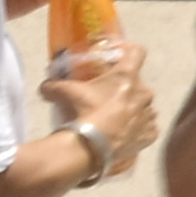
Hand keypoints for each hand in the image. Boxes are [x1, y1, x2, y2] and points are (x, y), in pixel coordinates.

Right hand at [45, 37, 159, 176]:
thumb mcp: (65, 92)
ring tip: (112, 118)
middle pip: (136, 84)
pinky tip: (120, 134)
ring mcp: (149, 115)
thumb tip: (45, 86)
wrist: (92, 146)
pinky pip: (145, 128)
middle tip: (105, 95)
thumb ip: (54, 84)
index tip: (118, 54)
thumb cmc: (83, 112)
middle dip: (122, 88)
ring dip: (130, 109)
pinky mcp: (151, 134)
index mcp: (127, 77)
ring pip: (142, 106)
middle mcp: (144, 93)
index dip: (128, 50)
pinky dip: (135, 129)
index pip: (137, 52)